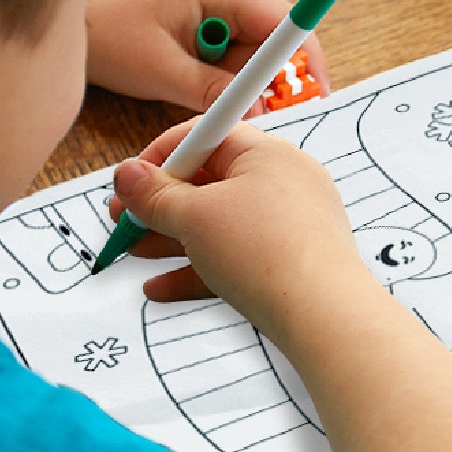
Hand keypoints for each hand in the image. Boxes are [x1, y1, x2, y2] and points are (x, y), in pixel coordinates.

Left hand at [84, 0, 330, 112]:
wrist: (75, 16)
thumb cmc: (109, 34)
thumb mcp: (161, 72)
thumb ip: (213, 92)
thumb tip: (256, 113)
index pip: (282, 19)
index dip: (304, 57)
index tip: (316, 93)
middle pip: (274, 36)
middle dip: (268, 78)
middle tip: (253, 116)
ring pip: (256, 46)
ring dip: (241, 78)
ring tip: (198, 90)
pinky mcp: (214, 8)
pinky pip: (238, 45)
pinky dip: (228, 71)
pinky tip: (197, 81)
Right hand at [110, 120, 372, 340]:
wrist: (325, 315)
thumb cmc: (269, 254)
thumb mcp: (194, 218)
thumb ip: (154, 195)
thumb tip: (126, 174)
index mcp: (265, 152)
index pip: (204, 136)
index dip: (160, 157)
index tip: (130, 183)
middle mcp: (283, 179)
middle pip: (210, 181)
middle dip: (161, 204)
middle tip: (127, 221)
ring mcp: (290, 221)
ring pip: (221, 222)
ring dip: (173, 236)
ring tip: (137, 252)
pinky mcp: (292, 259)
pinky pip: (238, 255)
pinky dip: (201, 266)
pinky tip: (163, 285)